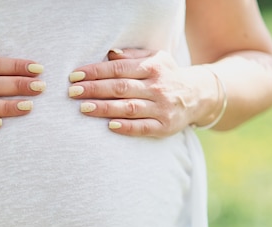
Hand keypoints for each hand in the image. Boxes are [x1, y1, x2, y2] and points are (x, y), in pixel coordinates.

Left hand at [68, 48, 212, 137]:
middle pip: (121, 88)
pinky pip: (143, 127)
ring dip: (105, 108)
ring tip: (83, 108)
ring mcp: (161, 108)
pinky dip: (126, 127)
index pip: (118, 69)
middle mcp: (157, 87)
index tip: (75, 76)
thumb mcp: (155, 59)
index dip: (96, 72)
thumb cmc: (166, 75)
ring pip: (129, 108)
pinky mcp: (164, 126)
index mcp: (152, 67)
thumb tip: (109, 54)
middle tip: (72, 92)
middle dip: (95, 89)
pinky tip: (109, 126)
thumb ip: (132, 56)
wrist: (198, 95)